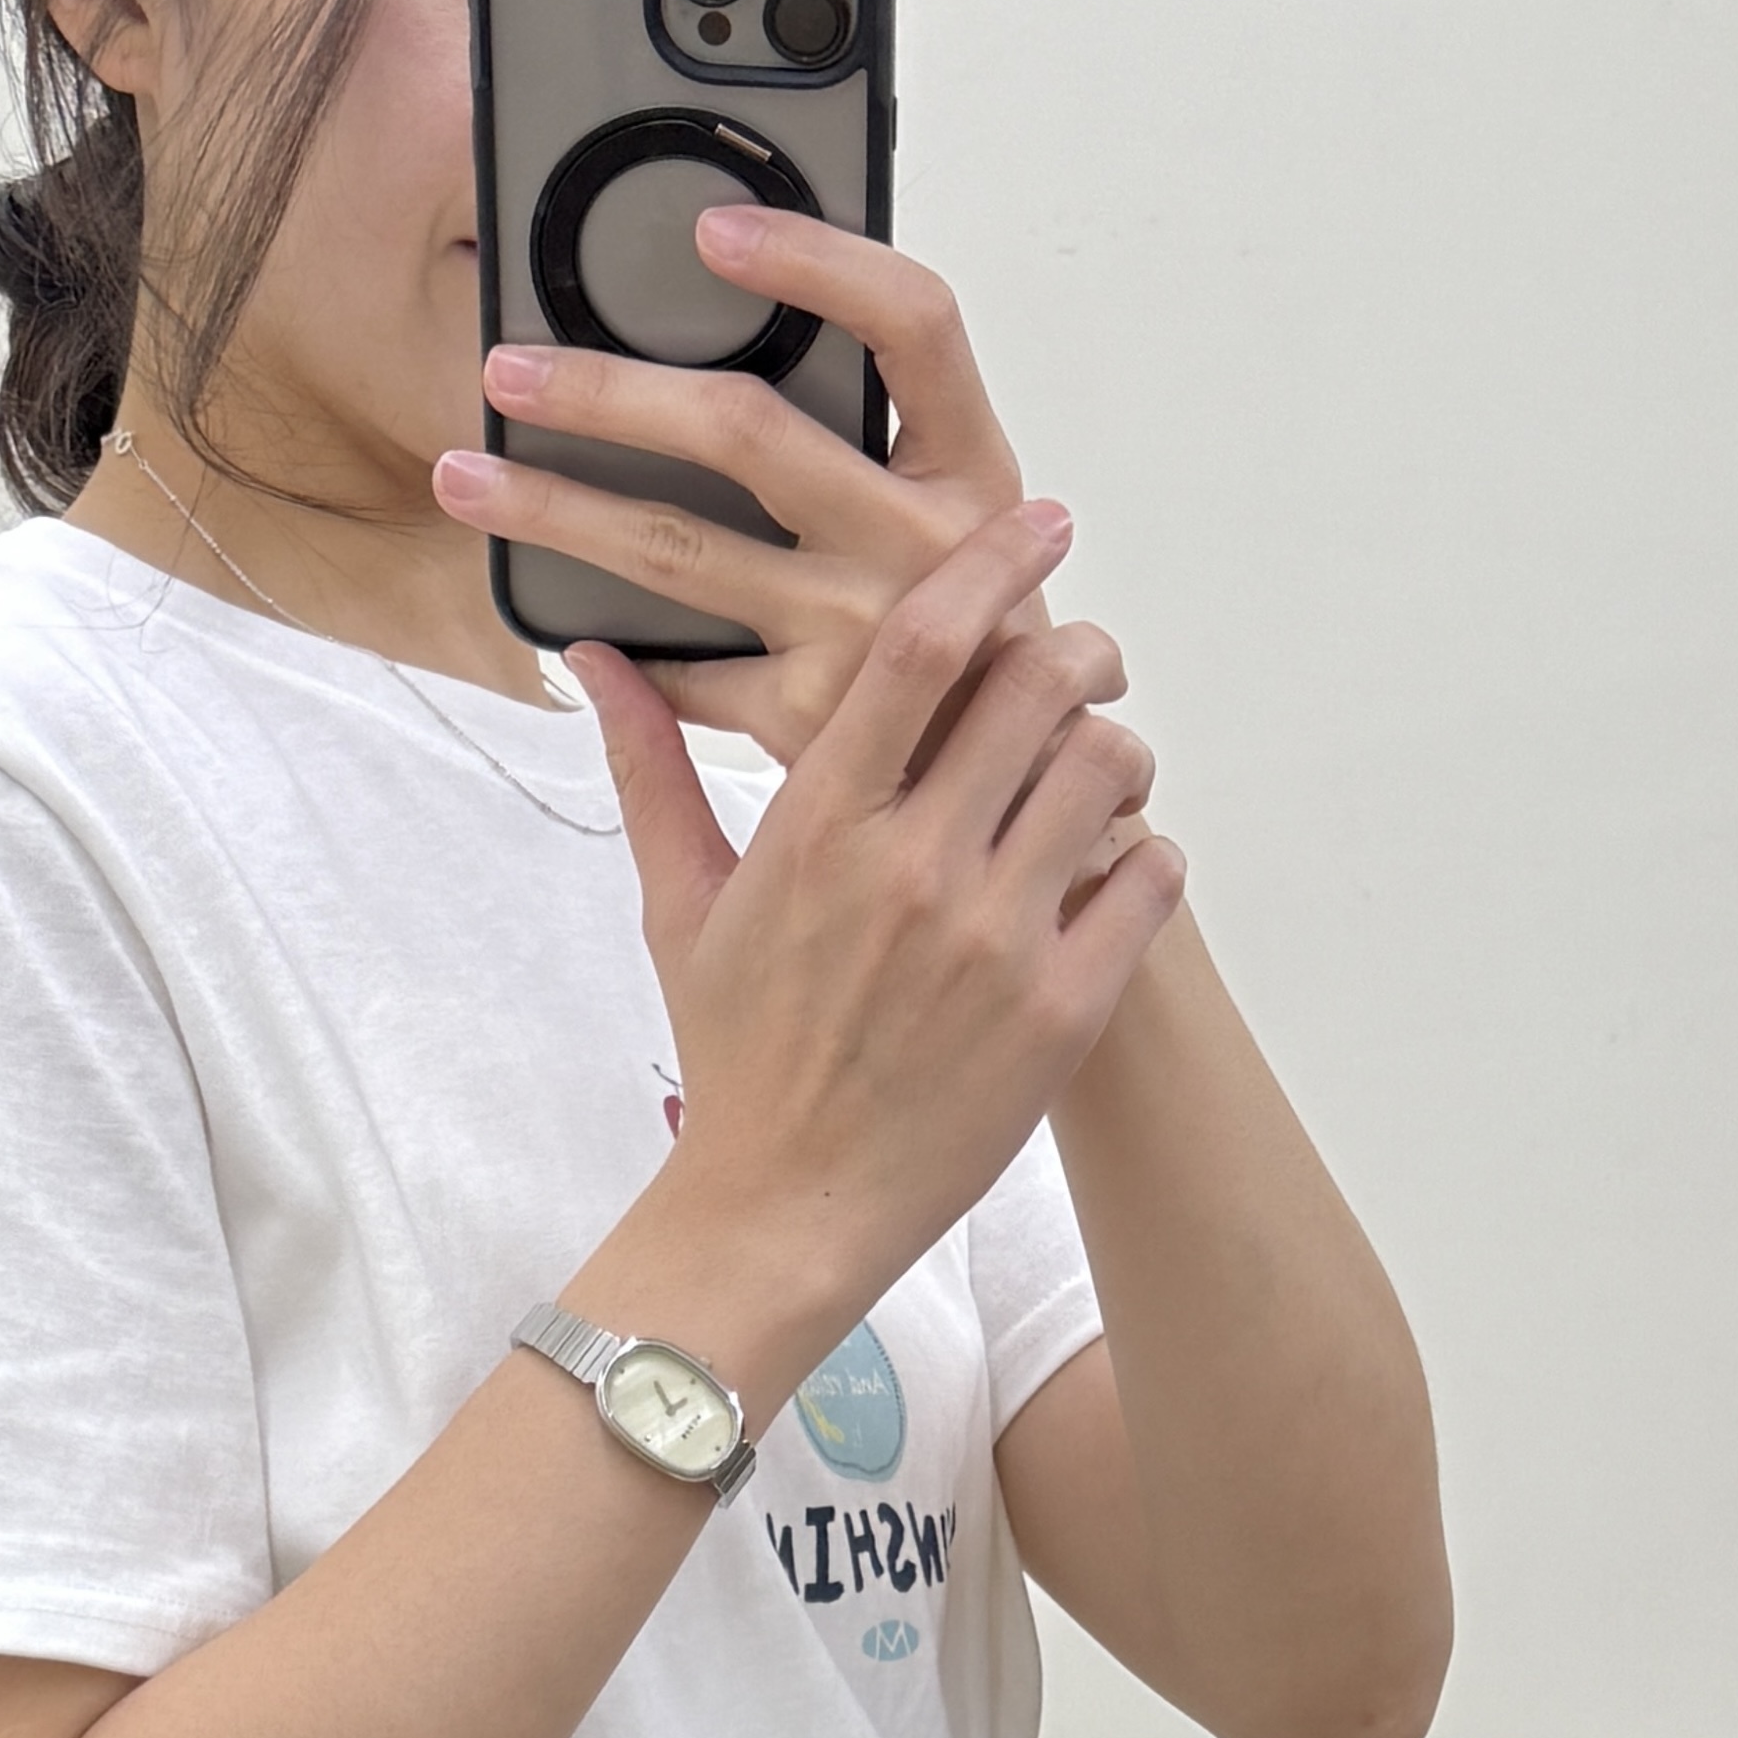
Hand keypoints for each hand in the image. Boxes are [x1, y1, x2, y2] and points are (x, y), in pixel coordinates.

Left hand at [434, 216, 1107, 774]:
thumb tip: (751, 356)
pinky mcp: (811, 724)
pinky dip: (619, 653)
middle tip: (509, 370)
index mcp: (973, 469)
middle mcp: (925, 545)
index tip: (712, 231)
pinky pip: (682, 673)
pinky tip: (565, 630)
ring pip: (675, 551)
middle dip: (607, 389)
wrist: (1029, 813)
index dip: (815, 261)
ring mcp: (864, 637)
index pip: (912, 322)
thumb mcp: (974, 534)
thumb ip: (887, 454)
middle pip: (744, 429)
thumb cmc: (987, 654)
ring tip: (467, 480)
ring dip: (554, 509)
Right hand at [570, 499, 1185, 1337]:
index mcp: (819, 829)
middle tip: (1079, 660)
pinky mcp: (1060, 1012)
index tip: (1036, 524)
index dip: (990, 563)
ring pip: (1106, 769)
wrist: (786, 1212)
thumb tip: (591, 657)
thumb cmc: (738, 1058)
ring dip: (1117, 748)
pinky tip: (1111, 869)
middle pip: (1036, 684)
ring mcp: (995, 942)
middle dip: (1075, 648)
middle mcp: (913, 871)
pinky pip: (1147, 879)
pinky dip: (1143, 855)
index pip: (923, 645)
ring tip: (1096, 769)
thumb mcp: (680, 910)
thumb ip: (651, 769)